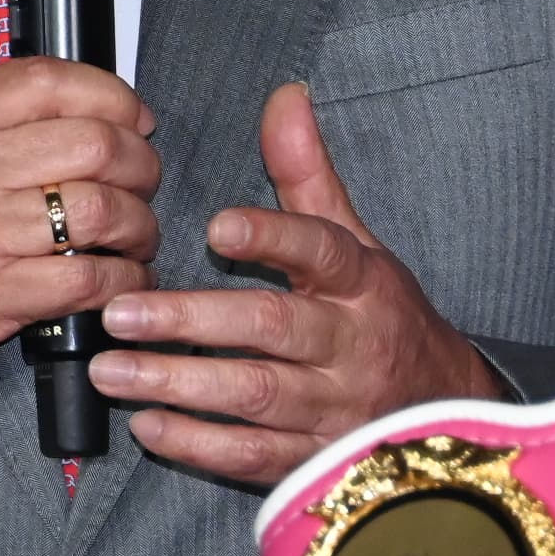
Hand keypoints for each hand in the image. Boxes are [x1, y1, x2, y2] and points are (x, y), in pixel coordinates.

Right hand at [0, 59, 158, 427]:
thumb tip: (47, 117)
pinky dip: (121, 283)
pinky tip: (119, 286)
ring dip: (138, 228)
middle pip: (94, 143)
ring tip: (135, 241)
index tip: (133, 119)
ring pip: (101, 211)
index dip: (111, 94)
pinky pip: (87, 280)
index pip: (48, 81)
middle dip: (141, 165)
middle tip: (143, 185)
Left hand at [87, 82, 505, 482]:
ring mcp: (335, 407)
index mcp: (362, 282)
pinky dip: (199, 444)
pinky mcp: (316, 460)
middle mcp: (351, 344)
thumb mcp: (357, 242)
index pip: (320, 251)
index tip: (216, 225)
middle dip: (192, 321)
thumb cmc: (382, 315)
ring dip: (179, 383)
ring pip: (254, 395)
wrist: (442, 409)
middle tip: (120, 312)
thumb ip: (309, 175)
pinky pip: (254, 455)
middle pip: (273, 328)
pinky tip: (148, 425)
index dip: (272, 237)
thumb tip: (286, 96)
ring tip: (112, 369)